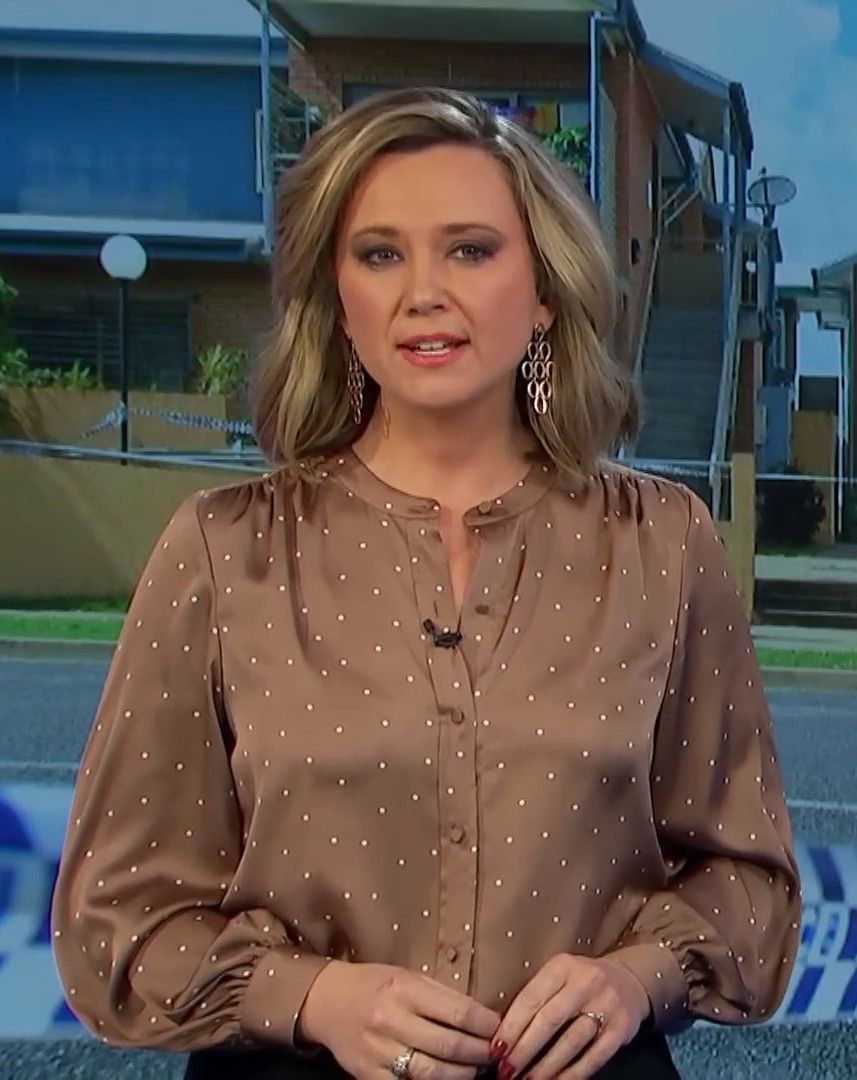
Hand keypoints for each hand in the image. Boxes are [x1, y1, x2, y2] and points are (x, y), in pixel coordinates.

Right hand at [298, 959, 501, 1077]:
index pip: (457, 1010)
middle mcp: (390, 1020)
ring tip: (477, 1069)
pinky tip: (447, 1079)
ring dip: (463, 1074)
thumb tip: (481, 1016)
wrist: (328, 1002)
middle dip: (480, 1052)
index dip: (485, 1024)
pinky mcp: (368, 1076)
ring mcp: (378, 1052)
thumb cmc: (374, 984)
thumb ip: (440, 995)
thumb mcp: (406, 976)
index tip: (500, 1028)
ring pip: (432, 1073)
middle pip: (448, 1045)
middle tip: (496, 1053)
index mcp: (403, 989)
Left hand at [488, 954, 651, 1079]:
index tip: (495, 1049)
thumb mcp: (559, 976)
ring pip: (571, 1042)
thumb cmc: (580, 982)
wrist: (628, 981)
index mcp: (562, 966)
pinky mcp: (621, 1029)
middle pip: (549, 1020)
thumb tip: (504, 1033)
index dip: (511, 1026)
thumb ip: (537, 997)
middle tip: (506, 1071)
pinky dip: (572, 1074)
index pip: (531, 998)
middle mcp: (585, 982)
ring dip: (545, 1067)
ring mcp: (606, 1005)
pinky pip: (593, 1057)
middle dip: (524, 1050)